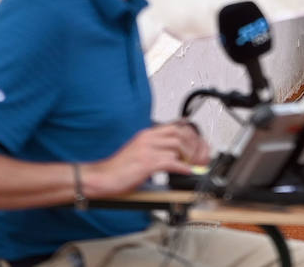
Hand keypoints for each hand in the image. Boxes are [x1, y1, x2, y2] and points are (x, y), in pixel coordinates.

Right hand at [86, 123, 207, 196]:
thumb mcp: (139, 153)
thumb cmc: (118, 169)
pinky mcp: (146, 163)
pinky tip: (187, 172)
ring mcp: (147, 149)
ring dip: (190, 157)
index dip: (191, 135)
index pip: (175, 126)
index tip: (200, 143)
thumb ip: (155, 150)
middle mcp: (147, 138)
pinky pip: (170, 162)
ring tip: (195, 165)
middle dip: (195, 145)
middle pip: (180, 133)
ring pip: (177, 146)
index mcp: (146, 134)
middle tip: (201, 156)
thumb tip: (174, 157)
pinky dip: (182, 167)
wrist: (102, 177)